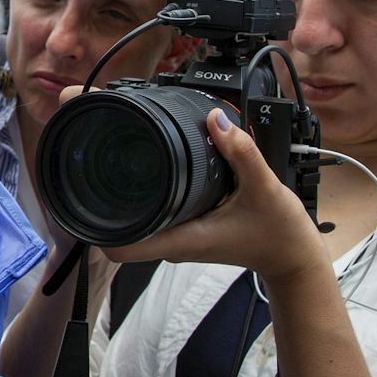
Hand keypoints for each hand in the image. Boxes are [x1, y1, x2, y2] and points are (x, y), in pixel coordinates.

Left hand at [101, 107, 323, 282]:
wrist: (294, 257)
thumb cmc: (279, 234)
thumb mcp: (265, 190)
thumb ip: (242, 154)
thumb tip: (217, 120)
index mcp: (178, 239)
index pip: (117, 247)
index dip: (92, 224)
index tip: (82, 189)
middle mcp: (169, 241)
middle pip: (116, 224)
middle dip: (98, 191)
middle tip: (88, 148)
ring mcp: (174, 235)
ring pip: (132, 215)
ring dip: (118, 187)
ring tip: (109, 147)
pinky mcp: (183, 226)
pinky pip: (152, 208)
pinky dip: (144, 186)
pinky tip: (146, 161)